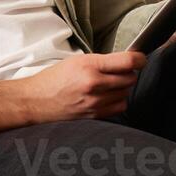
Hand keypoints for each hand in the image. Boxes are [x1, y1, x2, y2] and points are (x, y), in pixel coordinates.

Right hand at [0, 52, 147, 139]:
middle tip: (119, 71)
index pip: (128, 61)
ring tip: (110, 85)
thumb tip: (126, 61)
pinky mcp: (94, 116)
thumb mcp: (76, 61)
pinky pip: (119, 107)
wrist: (35, 101)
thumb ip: (101, 61)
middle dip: (128, 73)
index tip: (141, 59)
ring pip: (126, 93)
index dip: (140, 59)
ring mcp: (95, 102)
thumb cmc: (53, 79)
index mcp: (89, 66)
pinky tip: (107, 97)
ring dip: (123, 88)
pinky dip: (118, 101)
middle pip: (130, 78)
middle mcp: (94, 84)